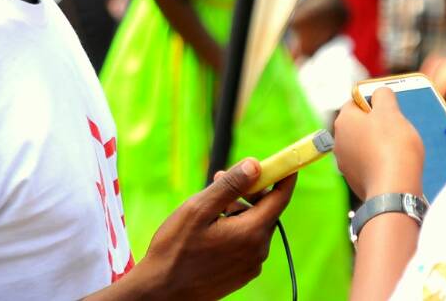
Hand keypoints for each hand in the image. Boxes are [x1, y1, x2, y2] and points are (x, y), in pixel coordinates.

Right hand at [135, 158, 296, 299]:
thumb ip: (230, 185)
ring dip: (239, 209)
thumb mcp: (199, 209)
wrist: (161, 293)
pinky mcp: (242, 274)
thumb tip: (255, 164)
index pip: (281, 197)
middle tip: (222, 177)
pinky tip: (211, 228)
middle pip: (266, 210)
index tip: (284, 158)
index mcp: (252, 232)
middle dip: (250, 190)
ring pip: (254, 225)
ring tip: (210, 206)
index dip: (284, 174)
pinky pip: (247, 242)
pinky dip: (236, 228)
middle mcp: (258, 250)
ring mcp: (251, 265)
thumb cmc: (176, 249)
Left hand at [334, 87, 423, 198]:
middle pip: (361, 124)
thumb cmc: (393, 147)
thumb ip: (383, 95)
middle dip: (379, 124)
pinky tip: (394, 164)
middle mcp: (339, 141)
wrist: (394, 191)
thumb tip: (380, 92)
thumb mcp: (391, 111)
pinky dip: (380, 162)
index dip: (375, 101)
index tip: (391, 108)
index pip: (356, 101)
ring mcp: (346, 162)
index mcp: (344, 120)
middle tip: (398, 127)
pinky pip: (369, 163)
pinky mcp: (356, 180)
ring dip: (380, 143)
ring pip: (365, 144)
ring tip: (399, 147)